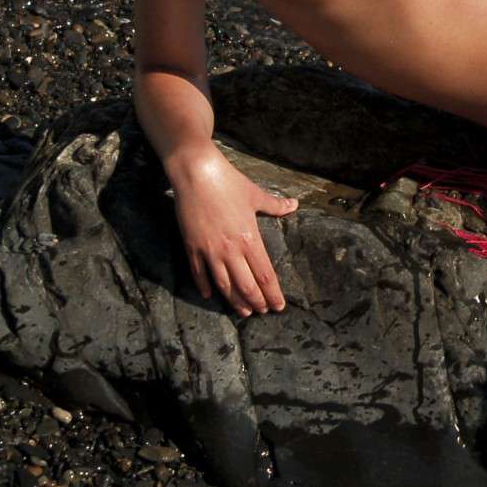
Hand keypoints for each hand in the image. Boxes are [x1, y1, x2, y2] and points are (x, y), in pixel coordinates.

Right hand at [172, 157, 295, 316]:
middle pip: (247, 286)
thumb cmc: (229, 183)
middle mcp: (231, 250)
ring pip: (224, 285)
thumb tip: (294, 205)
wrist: (197, 174)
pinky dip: (205, 286)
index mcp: (250, 239)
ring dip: (235, 301)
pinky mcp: (192, 247)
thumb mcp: (256, 195)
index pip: (265, 275)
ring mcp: (210, 251)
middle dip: (257, 302)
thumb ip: (275, 205)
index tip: (279, 306)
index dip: (273, 293)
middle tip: (262, 312)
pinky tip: (210, 295)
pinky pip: (199, 273)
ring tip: (243, 311)